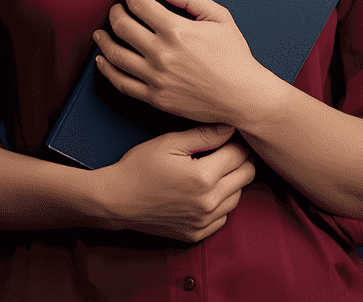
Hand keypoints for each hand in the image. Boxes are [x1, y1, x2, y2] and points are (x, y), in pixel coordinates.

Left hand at [93, 0, 288, 126]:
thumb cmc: (235, 56)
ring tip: (102, 32)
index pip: (139, 4)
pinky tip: (103, 61)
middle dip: (115, 12)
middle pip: (122, 26)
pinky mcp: (155, 97)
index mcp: (176, 30)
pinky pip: (121, 83)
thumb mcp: (219, 16)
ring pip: (115, 54)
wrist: (243, 96)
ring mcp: (156, 77)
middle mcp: (161, 53)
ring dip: (104, 39)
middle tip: (116, 8)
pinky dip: (107, 70)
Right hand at [94, 124, 256, 241]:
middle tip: (223, 152)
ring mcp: (203, 222)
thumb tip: (231, 128)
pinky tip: (203, 193)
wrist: (116, 200)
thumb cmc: (139, 167)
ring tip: (211, 171)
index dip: (235, 142)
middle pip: (246, 176)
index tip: (225, 138)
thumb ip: (204, 135)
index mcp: (203, 177)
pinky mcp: (196, 234)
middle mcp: (208, 202)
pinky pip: (223, 217)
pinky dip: (219, 204)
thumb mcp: (169, 142)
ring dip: (231, 182)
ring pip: (238, 197)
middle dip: (239, 161)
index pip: (240, 154)